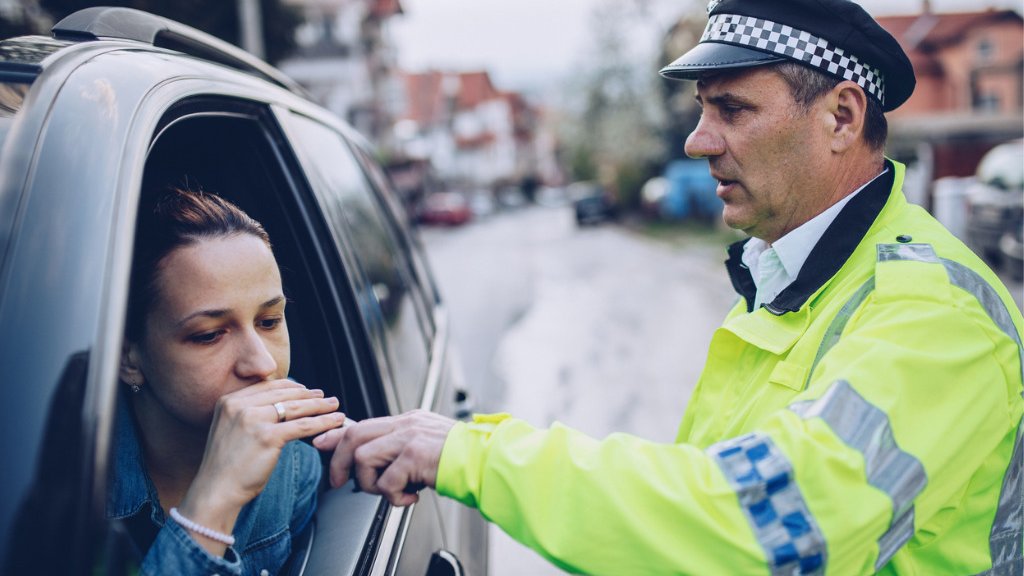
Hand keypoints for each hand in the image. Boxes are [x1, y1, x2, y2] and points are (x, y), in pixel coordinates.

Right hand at [178, 380, 343, 546]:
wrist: (215, 492)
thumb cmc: (226, 467)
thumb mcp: (231, 430)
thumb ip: (249, 415)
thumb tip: (279, 406)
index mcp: (229, 401)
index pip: (268, 387)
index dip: (291, 387)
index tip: (306, 390)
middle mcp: (239, 406)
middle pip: (284, 394)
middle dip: (309, 395)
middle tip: (325, 396)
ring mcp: (253, 420)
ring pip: (296, 408)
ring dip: (320, 406)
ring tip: (335, 406)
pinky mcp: (267, 437)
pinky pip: (302, 426)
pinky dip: (322, 422)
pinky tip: (334, 421)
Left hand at [313, 410, 454, 506]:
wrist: (488, 461)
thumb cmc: (462, 460)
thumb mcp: (427, 446)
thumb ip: (402, 448)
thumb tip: (376, 462)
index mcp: (408, 420)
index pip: (363, 422)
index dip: (336, 434)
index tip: (320, 444)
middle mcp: (407, 424)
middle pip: (355, 434)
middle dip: (339, 461)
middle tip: (339, 482)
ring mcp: (410, 437)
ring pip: (364, 457)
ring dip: (370, 483)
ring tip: (391, 492)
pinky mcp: (415, 455)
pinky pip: (386, 481)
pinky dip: (393, 496)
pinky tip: (410, 498)